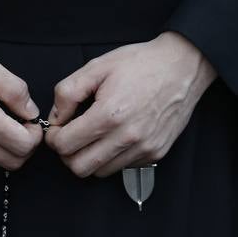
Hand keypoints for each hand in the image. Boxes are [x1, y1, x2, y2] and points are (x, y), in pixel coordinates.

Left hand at [44, 31, 216, 177]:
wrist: (182, 66)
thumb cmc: (140, 64)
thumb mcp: (96, 67)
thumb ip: (67, 93)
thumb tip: (55, 119)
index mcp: (109, 114)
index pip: (65, 146)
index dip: (54, 138)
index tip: (58, 129)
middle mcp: (128, 136)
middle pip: (80, 168)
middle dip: (68, 154)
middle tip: (70, 137)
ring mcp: (144, 148)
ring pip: (101, 172)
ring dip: (90, 158)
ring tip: (93, 136)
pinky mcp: (155, 154)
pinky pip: (123, 167)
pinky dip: (112, 157)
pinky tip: (115, 136)